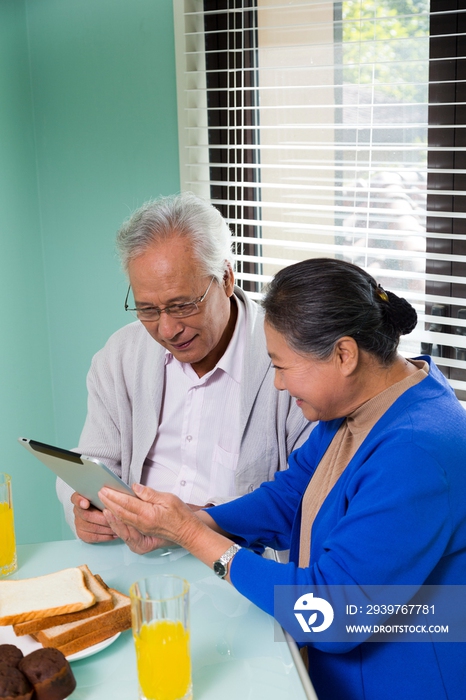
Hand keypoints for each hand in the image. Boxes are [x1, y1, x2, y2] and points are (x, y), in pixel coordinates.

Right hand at [71, 491, 117, 542]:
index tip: (86, 503)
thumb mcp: (103, 494)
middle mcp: (77, 510)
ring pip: (92, 527)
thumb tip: (113, 492)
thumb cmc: (102, 501)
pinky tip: (114, 535)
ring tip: (118, 527)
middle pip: (87, 515)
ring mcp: (78, 523)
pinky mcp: (82, 533)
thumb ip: (105, 493)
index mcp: (79, 498)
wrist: (98, 512)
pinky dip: (105, 536)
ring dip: (106, 528)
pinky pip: (93, 537)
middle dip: (103, 518)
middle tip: (115, 519)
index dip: (80, 501)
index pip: (76, 498)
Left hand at [99, 484, 236, 579]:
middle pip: (120, 512)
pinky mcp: (143, 532)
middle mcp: (142, 523)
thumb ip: (150, 494)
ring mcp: (142, 529)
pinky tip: (113, 514)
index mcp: (148, 513)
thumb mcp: (168, 498)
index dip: (114, 495)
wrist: (188, 532)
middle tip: (99, 492)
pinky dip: (117, 519)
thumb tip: (135, 487)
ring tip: (103, 502)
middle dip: (108, 502)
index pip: (126, 503)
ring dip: (110, 511)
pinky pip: (126, 525)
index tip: (105, 488)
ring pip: (121, 520)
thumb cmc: (181, 515)